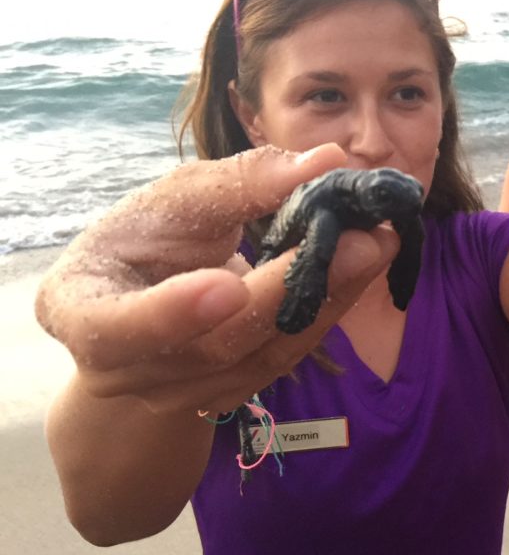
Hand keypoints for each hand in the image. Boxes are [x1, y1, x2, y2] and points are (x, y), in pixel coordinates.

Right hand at [35, 144, 399, 414]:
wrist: (143, 305)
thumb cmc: (147, 242)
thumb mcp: (172, 201)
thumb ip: (239, 183)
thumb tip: (325, 160)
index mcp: (84, 314)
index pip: (117, 328)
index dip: (171, 313)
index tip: (228, 285)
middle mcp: (129, 372)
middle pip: (218, 345)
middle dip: (292, 290)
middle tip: (359, 240)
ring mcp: (185, 394)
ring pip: (267, 355)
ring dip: (331, 298)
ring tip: (378, 242)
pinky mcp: (236, 392)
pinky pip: (290, 354)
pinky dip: (331, 308)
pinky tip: (364, 267)